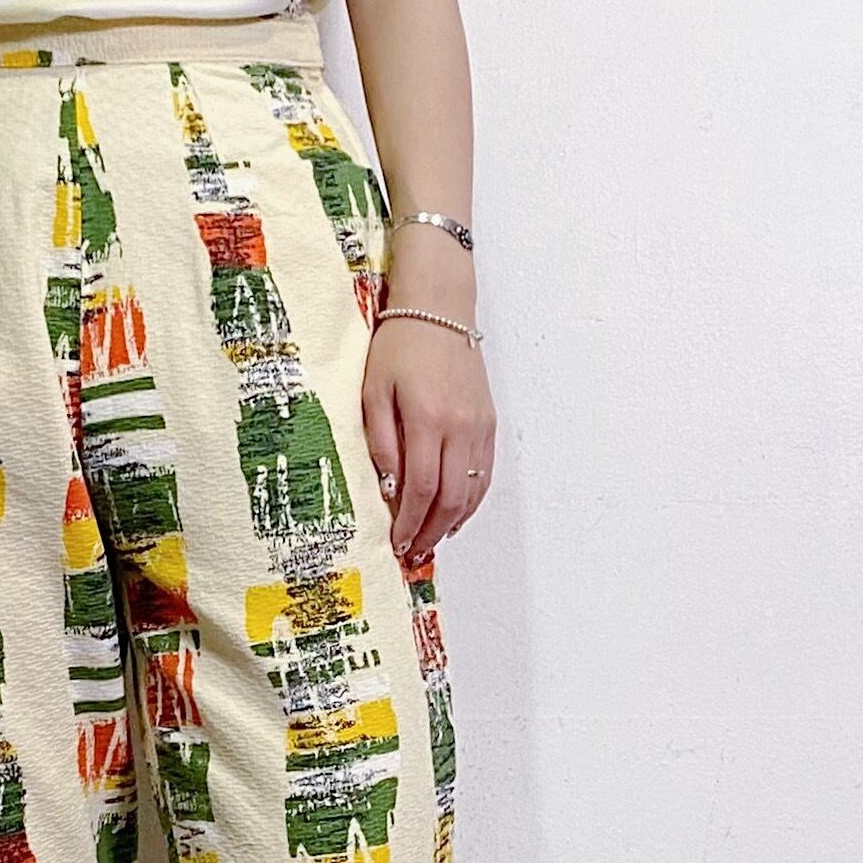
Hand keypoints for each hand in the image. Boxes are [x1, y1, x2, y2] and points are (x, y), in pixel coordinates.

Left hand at [363, 308, 494, 564]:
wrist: (438, 308)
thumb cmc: (398, 346)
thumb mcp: (374, 392)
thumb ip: (381, 442)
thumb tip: (390, 489)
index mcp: (428, 420)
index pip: (421, 489)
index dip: (410, 523)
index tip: (396, 544)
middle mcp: (460, 427)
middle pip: (450, 498)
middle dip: (431, 533)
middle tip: (413, 554)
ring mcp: (479, 426)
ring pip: (472, 491)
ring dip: (452, 523)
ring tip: (431, 542)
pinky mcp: (489, 422)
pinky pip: (484, 473)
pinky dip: (471, 501)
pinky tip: (455, 515)